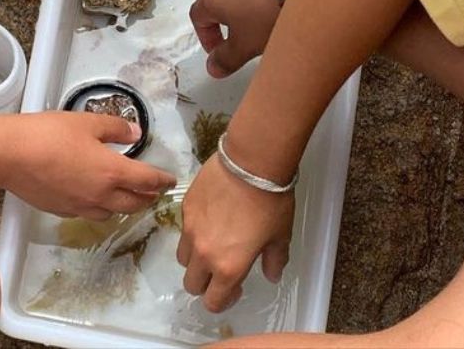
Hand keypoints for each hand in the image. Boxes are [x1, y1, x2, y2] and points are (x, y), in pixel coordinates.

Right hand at [3, 112, 176, 218]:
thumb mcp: (87, 122)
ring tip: (127, 196)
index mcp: (112, 173)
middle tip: (153, 190)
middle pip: (134, 204)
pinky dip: (100, 207)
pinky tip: (94, 197)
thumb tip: (135, 132)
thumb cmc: (49, 134)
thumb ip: (115, 128)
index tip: (170, 180)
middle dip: (147, 197)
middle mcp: (101, 196)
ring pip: (112, 213)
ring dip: (125, 205)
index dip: (162, 180)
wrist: (10, 155)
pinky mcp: (62, 211)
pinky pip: (90, 213)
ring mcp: (80, 207)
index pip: (147, 181)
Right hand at [178, 153, 293, 312]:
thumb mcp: (280, 235)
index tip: (235, 288)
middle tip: (222, 269)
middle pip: (191, 284)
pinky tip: (212, 217)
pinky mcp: (185, 207)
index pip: (213, 301)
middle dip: (205, 283)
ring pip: (183, 258)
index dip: (223, 300)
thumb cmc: (270, 202)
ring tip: (214, 243)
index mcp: (228, 267)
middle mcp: (203, 253)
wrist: (251, 162)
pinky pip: (184, 230)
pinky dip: (195, 231)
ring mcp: (190, 229)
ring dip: (196, 259)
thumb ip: (274, 260)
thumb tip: (271, 275)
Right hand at [190, 0, 279, 77]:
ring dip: (252, 4)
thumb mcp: (246, 46)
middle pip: (223, 0)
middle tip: (248, 39)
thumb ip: (226, 59)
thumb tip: (214, 67)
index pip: (198, 16)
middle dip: (232, 20)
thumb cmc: (269, 12)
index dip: (206, 36)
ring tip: (272, 20)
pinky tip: (287, 2)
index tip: (220, 50)